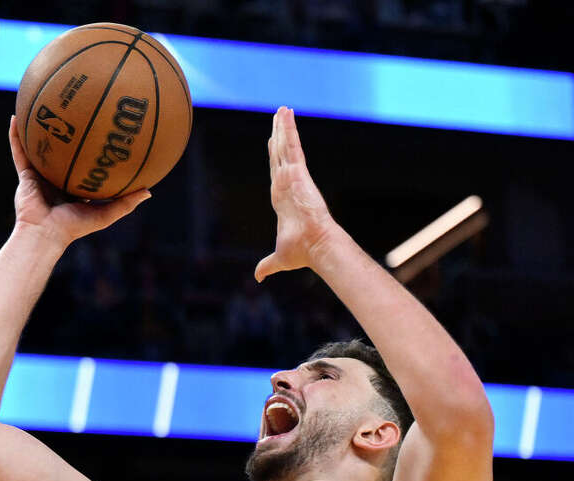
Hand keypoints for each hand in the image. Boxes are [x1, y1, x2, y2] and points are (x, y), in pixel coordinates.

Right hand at [8, 118, 149, 247]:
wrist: (45, 234)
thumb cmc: (74, 228)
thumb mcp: (106, 214)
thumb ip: (126, 203)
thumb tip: (150, 191)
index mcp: (74, 187)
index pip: (83, 164)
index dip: (90, 148)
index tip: (101, 130)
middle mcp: (56, 178)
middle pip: (62, 150)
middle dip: (65, 131)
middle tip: (74, 109)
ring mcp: (39, 175)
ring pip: (39, 146)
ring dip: (38, 127)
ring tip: (41, 104)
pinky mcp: (24, 174)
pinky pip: (19, 151)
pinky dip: (15, 135)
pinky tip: (15, 116)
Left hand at [254, 107, 338, 281]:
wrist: (315, 245)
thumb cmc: (301, 251)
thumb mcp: (278, 258)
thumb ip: (267, 265)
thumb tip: (258, 277)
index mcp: (283, 199)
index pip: (277, 173)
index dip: (275, 157)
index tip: (273, 144)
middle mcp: (288, 184)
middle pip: (280, 154)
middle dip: (279, 136)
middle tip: (279, 118)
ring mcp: (293, 176)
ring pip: (285, 146)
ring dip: (283, 127)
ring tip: (282, 109)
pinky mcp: (298, 172)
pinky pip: (292, 145)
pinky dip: (289, 129)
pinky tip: (286, 113)